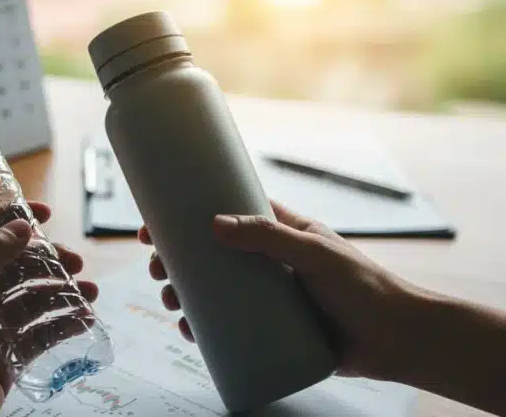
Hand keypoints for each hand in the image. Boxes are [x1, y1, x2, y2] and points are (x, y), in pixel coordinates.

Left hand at [0, 201, 97, 416]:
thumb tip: (21, 226)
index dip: (7, 219)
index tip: (44, 213)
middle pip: (12, 267)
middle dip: (46, 261)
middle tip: (76, 261)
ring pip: (29, 301)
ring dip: (60, 292)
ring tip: (89, 291)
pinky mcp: (3, 359)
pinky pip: (37, 335)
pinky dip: (60, 325)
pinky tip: (84, 319)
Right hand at [138, 200, 427, 380]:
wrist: (396, 340)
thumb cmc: (364, 287)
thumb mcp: (315, 254)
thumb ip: (269, 237)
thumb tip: (215, 224)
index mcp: (281, 233)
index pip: (227, 214)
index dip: (190, 215)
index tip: (157, 223)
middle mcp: (269, 262)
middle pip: (211, 255)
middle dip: (178, 260)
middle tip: (156, 269)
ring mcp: (267, 296)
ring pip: (215, 291)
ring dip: (186, 294)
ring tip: (171, 301)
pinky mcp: (271, 329)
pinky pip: (229, 325)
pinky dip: (205, 327)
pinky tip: (190, 329)